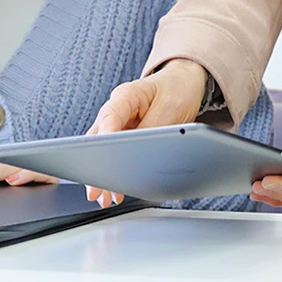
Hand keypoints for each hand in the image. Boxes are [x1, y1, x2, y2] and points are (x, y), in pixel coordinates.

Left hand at [0, 156, 57, 186]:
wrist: (71, 171)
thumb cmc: (33, 184)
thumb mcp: (6, 181)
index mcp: (9, 163)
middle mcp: (22, 162)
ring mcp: (36, 167)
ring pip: (12, 166)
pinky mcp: (51, 175)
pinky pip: (38, 173)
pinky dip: (25, 176)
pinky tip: (13, 181)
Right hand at [83, 58, 209, 206]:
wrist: (184, 84)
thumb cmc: (177, 90)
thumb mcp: (170, 108)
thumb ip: (152, 129)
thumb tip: (138, 155)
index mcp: (126, 95)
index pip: (109, 116)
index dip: (105, 138)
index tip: (102, 157)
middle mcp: (117, 110)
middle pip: (99, 138)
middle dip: (97, 165)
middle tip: (96, 190)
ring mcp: (119, 124)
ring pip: (102, 150)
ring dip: (103, 173)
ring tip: (103, 197)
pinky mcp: (125, 136)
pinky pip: (114, 155)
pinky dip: (114, 172)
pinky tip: (114, 190)